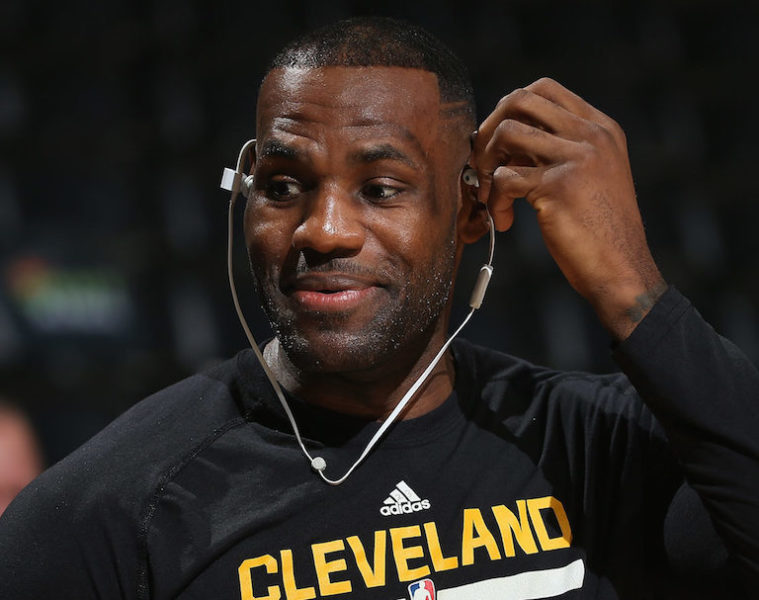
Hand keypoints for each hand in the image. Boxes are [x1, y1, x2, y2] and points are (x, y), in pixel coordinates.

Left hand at [470, 78, 665, 339]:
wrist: (622, 271)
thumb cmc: (598, 232)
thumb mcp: (587, 178)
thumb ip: (555, 152)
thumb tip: (503, 140)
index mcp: (601, 128)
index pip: (544, 89)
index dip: (509, 112)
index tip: (497, 145)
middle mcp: (592, 135)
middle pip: (520, 99)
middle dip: (489, 130)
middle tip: (482, 165)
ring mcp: (577, 156)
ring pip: (507, 132)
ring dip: (486, 165)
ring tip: (490, 196)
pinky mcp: (559, 186)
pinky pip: (504, 178)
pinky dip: (494, 201)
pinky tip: (505, 221)